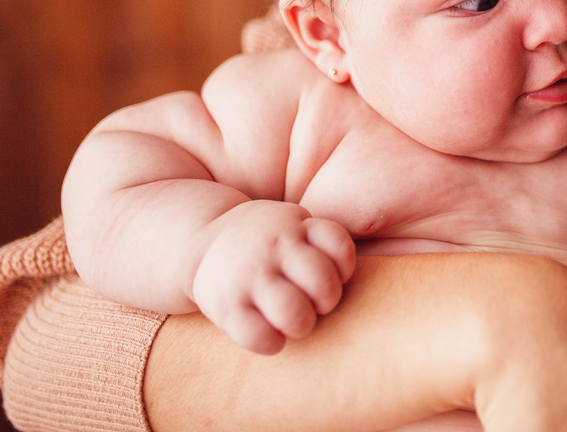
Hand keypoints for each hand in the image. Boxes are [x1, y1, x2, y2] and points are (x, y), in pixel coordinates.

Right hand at [189, 200, 355, 352]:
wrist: (200, 240)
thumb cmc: (266, 240)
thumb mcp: (293, 223)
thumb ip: (323, 240)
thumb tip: (365, 273)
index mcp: (295, 226)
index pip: (339, 247)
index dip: (344, 269)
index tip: (332, 275)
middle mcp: (273, 248)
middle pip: (322, 283)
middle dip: (326, 301)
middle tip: (316, 304)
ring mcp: (249, 276)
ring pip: (293, 313)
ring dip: (302, 325)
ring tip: (295, 321)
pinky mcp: (225, 306)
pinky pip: (259, 337)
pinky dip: (272, 343)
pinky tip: (270, 336)